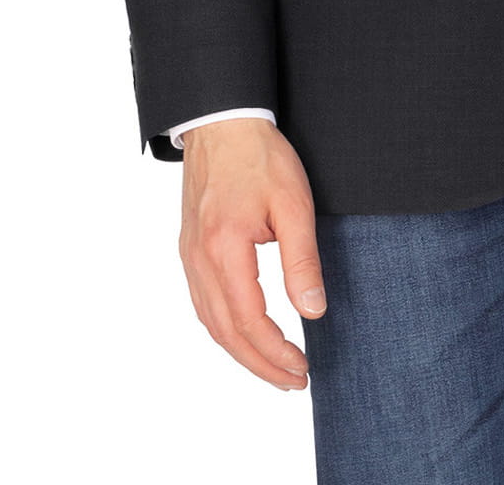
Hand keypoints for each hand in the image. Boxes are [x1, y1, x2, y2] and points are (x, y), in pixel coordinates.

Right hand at [178, 117, 325, 389]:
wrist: (222, 122)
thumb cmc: (260, 157)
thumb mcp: (293, 203)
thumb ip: (301, 259)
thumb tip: (314, 310)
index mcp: (224, 249)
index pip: (249, 321)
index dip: (276, 352)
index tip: (302, 368)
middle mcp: (199, 260)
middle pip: (226, 332)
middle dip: (260, 365)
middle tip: (293, 380)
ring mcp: (189, 256)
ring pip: (211, 322)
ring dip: (242, 352)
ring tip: (274, 367)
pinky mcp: (189, 249)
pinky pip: (203, 303)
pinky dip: (225, 329)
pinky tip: (245, 334)